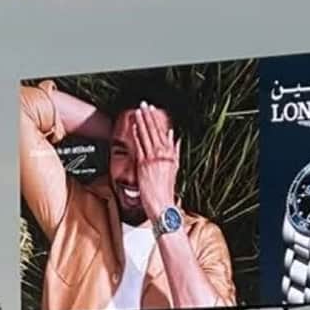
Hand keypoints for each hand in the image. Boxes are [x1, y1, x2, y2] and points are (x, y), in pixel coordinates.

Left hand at [131, 102, 180, 221]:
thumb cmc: (166, 190)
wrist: (163, 204)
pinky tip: (135, 127)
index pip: (164, 134)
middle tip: (145, 105)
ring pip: (148, 136)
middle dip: (150, 117)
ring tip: (139, 111)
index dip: (158, 121)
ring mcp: (154, 158)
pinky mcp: (145, 164)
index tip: (154, 110)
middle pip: (156, 132)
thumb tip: (174, 138)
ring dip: (143, 122)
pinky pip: (141, 146)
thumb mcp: (174, 168)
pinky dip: (138, 135)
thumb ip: (174, 152)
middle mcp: (164, 155)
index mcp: (171, 155)